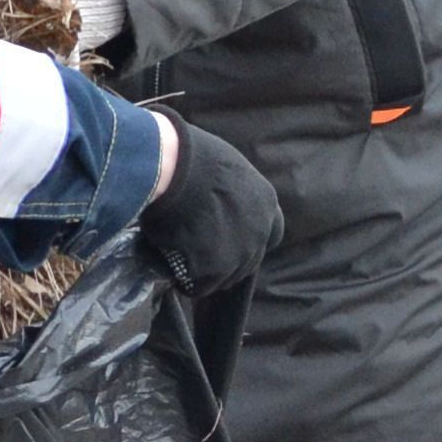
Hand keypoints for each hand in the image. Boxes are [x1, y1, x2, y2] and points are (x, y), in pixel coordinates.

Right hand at [139, 116, 282, 291]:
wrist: (172, 169)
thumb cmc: (189, 156)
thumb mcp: (224, 167)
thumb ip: (231, 191)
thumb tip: (217, 199)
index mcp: (265, 202)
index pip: (271, 233)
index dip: (250, 238)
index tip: (231, 239)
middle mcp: (259, 231)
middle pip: (247, 262)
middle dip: (225, 262)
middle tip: (197, 252)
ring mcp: (238, 254)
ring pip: (222, 278)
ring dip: (203, 272)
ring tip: (178, 256)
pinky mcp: (214, 270)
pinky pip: (197, 286)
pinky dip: (183, 281)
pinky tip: (169, 265)